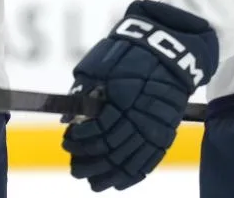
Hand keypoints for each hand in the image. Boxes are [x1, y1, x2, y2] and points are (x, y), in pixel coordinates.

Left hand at [63, 0, 216, 191]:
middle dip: (89, 163)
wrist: (168, 50)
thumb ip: (83, 92)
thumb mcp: (101, 66)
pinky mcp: (166, 132)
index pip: (97, 132)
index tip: (67, 142)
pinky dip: (133, 176)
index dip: (79, 141)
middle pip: (111, 151)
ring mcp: (155, 126)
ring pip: (129, 161)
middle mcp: (139, 116)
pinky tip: (118, 183)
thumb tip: (66, 119)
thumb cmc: (129, 54)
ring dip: (108, 175)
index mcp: (121, 98)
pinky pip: (149, 162)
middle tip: (74, 168)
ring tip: (92, 183)